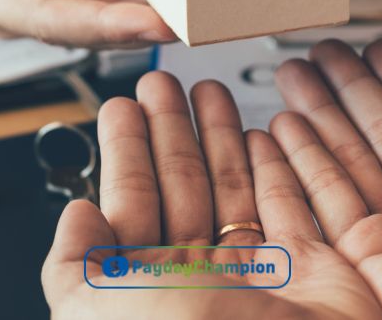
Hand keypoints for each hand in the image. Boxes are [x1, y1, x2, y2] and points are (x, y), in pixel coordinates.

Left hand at [42, 72, 381, 318]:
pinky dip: (276, 169)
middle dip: (172, 131)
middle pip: (181, 187)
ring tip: (212, 91)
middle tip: (165, 84)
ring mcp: (251, 276)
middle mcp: (197, 282)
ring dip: (221, 137)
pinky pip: (287, 208)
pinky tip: (263, 136)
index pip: (130, 204)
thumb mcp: (95, 306)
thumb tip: (75, 219)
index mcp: (145, 290)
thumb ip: (75, 264)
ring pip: (231, 190)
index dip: (127, 151)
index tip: (124, 106)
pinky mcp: (306, 272)